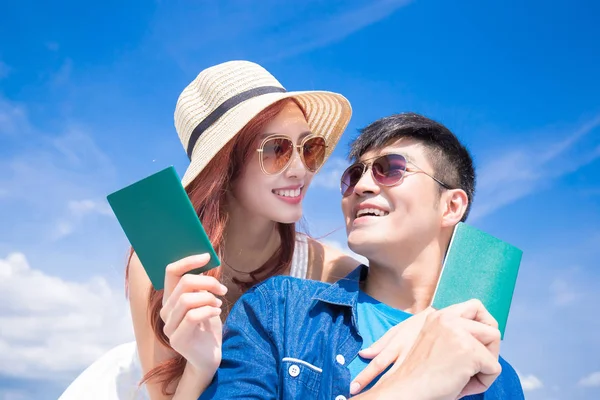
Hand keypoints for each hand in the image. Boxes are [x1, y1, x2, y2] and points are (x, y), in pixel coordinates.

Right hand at [159, 254, 227, 373]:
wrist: (209, 356)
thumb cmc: (208, 325)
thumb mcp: (205, 300)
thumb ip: (200, 285)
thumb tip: (206, 259)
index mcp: (170, 298)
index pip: (171, 271)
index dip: (188, 261)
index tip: (207, 256)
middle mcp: (165, 310)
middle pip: (184, 283)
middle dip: (208, 282)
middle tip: (222, 290)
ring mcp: (169, 326)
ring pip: (187, 300)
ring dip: (208, 298)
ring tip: (218, 303)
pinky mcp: (176, 339)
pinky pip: (192, 316)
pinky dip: (208, 311)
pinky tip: (217, 312)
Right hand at [362, 299, 501, 399]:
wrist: (405, 391)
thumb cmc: (418, 377)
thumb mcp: (434, 344)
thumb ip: (454, 334)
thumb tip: (486, 336)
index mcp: (438, 316)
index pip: (475, 306)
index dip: (485, 325)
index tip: (482, 344)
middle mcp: (448, 318)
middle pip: (491, 326)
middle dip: (489, 351)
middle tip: (472, 368)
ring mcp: (459, 333)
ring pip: (495, 343)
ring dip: (486, 366)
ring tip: (465, 379)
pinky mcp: (468, 351)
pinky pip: (494, 367)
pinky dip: (483, 382)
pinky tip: (462, 386)